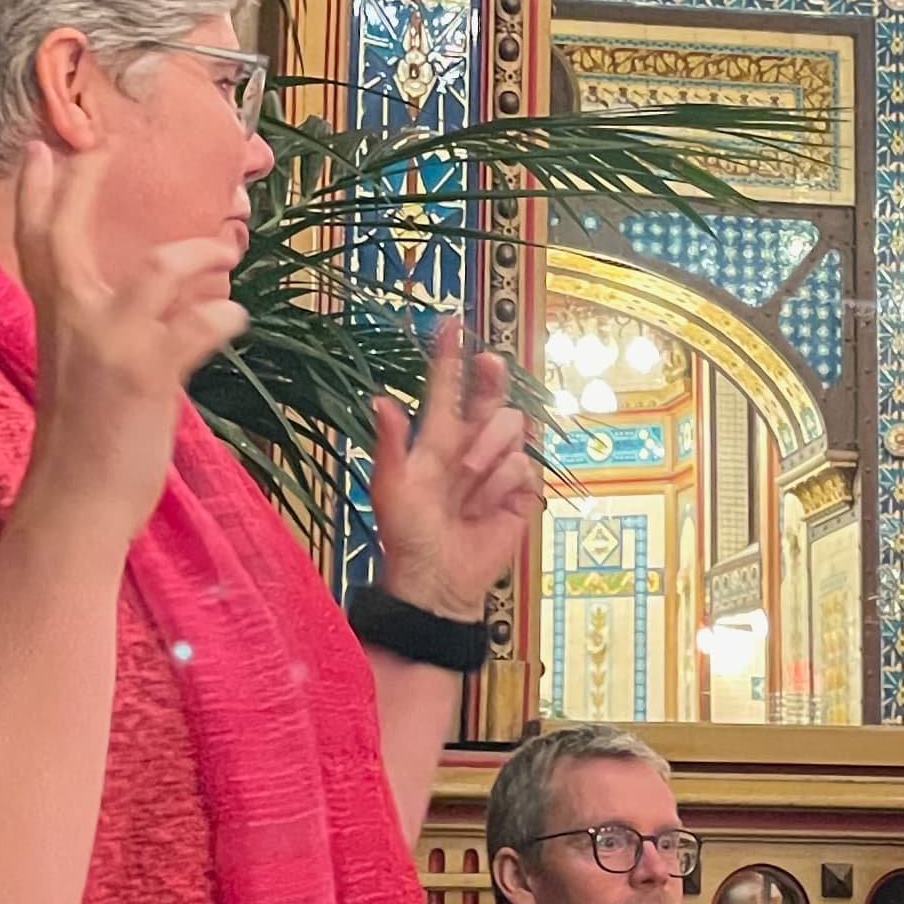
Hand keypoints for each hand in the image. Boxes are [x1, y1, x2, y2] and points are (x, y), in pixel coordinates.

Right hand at [11, 140, 246, 545]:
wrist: (76, 504)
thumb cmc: (86, 445)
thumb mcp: (84, 373)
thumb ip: (106, 330)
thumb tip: (161, 302)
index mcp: (55, 320)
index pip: (36, 241)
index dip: (38, 192)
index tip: (43, 148)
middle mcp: (72, 320)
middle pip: (69, 231)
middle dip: (86, 182)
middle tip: (106, 145)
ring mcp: (109, 343)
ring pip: (160, 267)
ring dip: (202, 254)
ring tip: (226, 250)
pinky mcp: (146, 373)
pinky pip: (201, 324)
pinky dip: (226, 316)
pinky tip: (235, 319)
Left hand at [369, 318, 540, 618]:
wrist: (438, 580)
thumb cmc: (407, 534)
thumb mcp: (390, 487)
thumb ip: (390, 443)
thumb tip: (379, 399)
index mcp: (436, 439)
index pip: (445, 388)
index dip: (448, 357)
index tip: (451, 323)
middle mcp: (470, 446)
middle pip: (491, 396)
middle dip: (491, 378)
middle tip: (489, 363)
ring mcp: (498, 467)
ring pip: (510, 428)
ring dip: (487, 455)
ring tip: (466, 489)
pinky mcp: (521, 491)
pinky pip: (524, 466)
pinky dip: (504, 485)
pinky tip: (486, 508)